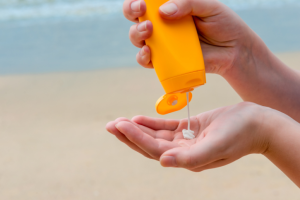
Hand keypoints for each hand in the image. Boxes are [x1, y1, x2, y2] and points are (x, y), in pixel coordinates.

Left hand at [106, 102, 269, 170]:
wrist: (258, 124)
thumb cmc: (240, 134)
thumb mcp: (217, 145)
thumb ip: (191, 157)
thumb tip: (163, 162)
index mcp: (187, 159)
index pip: (154, 149)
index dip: (136, 138)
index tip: (119, 125)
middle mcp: (183, 152)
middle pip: (150, 144)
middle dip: (129, 135)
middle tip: (110, 125)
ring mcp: (186, 140)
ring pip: (155, 135)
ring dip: (137, 128)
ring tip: (119, 122)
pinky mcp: (190, 128)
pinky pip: (166, 127)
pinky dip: (152, 123)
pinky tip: (138, 118)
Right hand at [123, 0, 253, 73]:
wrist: (234, 51)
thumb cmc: (223, 25)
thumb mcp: (209, 7)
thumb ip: (188, 3)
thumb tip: (163, 11)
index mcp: (171, 7)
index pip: (148, 1)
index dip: (137, 0)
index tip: (141, 1)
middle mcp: (163, 25)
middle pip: (136, 17)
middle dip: (131, 12)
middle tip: (140, 11)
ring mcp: (163, 44)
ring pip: (137, 38)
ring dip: (136, 34)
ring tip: (148, 31)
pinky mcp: (166, 61)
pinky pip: (147, 61)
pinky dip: (142, 57)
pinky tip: (148, 53)